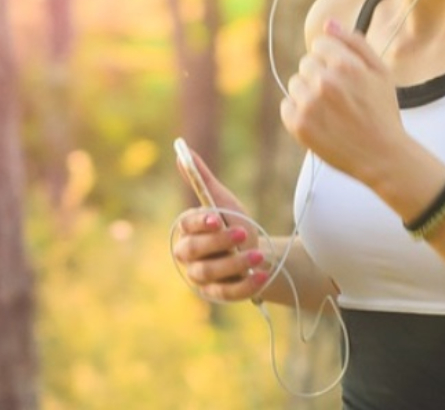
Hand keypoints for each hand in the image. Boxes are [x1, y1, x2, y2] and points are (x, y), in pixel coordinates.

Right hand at [171, 146, 270, 301]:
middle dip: (218, 242)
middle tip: (243, 233)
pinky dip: (244, 285)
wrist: (257, 255)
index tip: (216, 218)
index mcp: (188, 231)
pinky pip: (227, 293)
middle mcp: (189, 256)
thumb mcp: (223, 202)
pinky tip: (261, 275)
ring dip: (234, 264)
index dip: (200, 223)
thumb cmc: (235, 225)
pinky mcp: (217, 294)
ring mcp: (202, 277)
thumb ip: (202, 180)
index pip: (186, 226)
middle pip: (193, 251)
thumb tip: (182, 150)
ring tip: (257, 256)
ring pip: (210, 272)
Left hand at [280, 19, 407, 183]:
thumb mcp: (380, 72)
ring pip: (295, 84)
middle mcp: (325, 82)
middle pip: (306, 63)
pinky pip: (286, 106)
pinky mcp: (299, 125)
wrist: (382, 156)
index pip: (319, 44)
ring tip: (331, 111)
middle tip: (340, 97)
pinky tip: (320, 121)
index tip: (343, 76)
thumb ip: (355, 43)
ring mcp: (309, 104)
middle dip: (320, 75)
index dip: (332, 59)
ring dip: (308, 93)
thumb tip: (328, 23)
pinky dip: (299, 112)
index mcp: (345, 65)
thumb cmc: (382, 112)